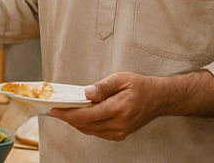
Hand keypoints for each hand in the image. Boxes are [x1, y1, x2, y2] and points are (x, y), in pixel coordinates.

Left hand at [47, 72, 162, 140]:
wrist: (159, 99)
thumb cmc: (141, 86)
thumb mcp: (121, 79)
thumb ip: (103, 87)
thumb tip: (86, 93)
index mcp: (118, 109)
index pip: (86, 115)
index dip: (68, 114)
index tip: (55, 110)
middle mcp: (119, 124)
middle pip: (85, 125)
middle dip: (68, 118)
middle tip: (55, 110)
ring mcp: (120, 132)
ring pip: (90, 131)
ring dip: (76, 122)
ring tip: (65, 112)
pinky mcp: (120, 135)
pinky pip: (97, 133)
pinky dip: (86, 125)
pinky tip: (81, 116)